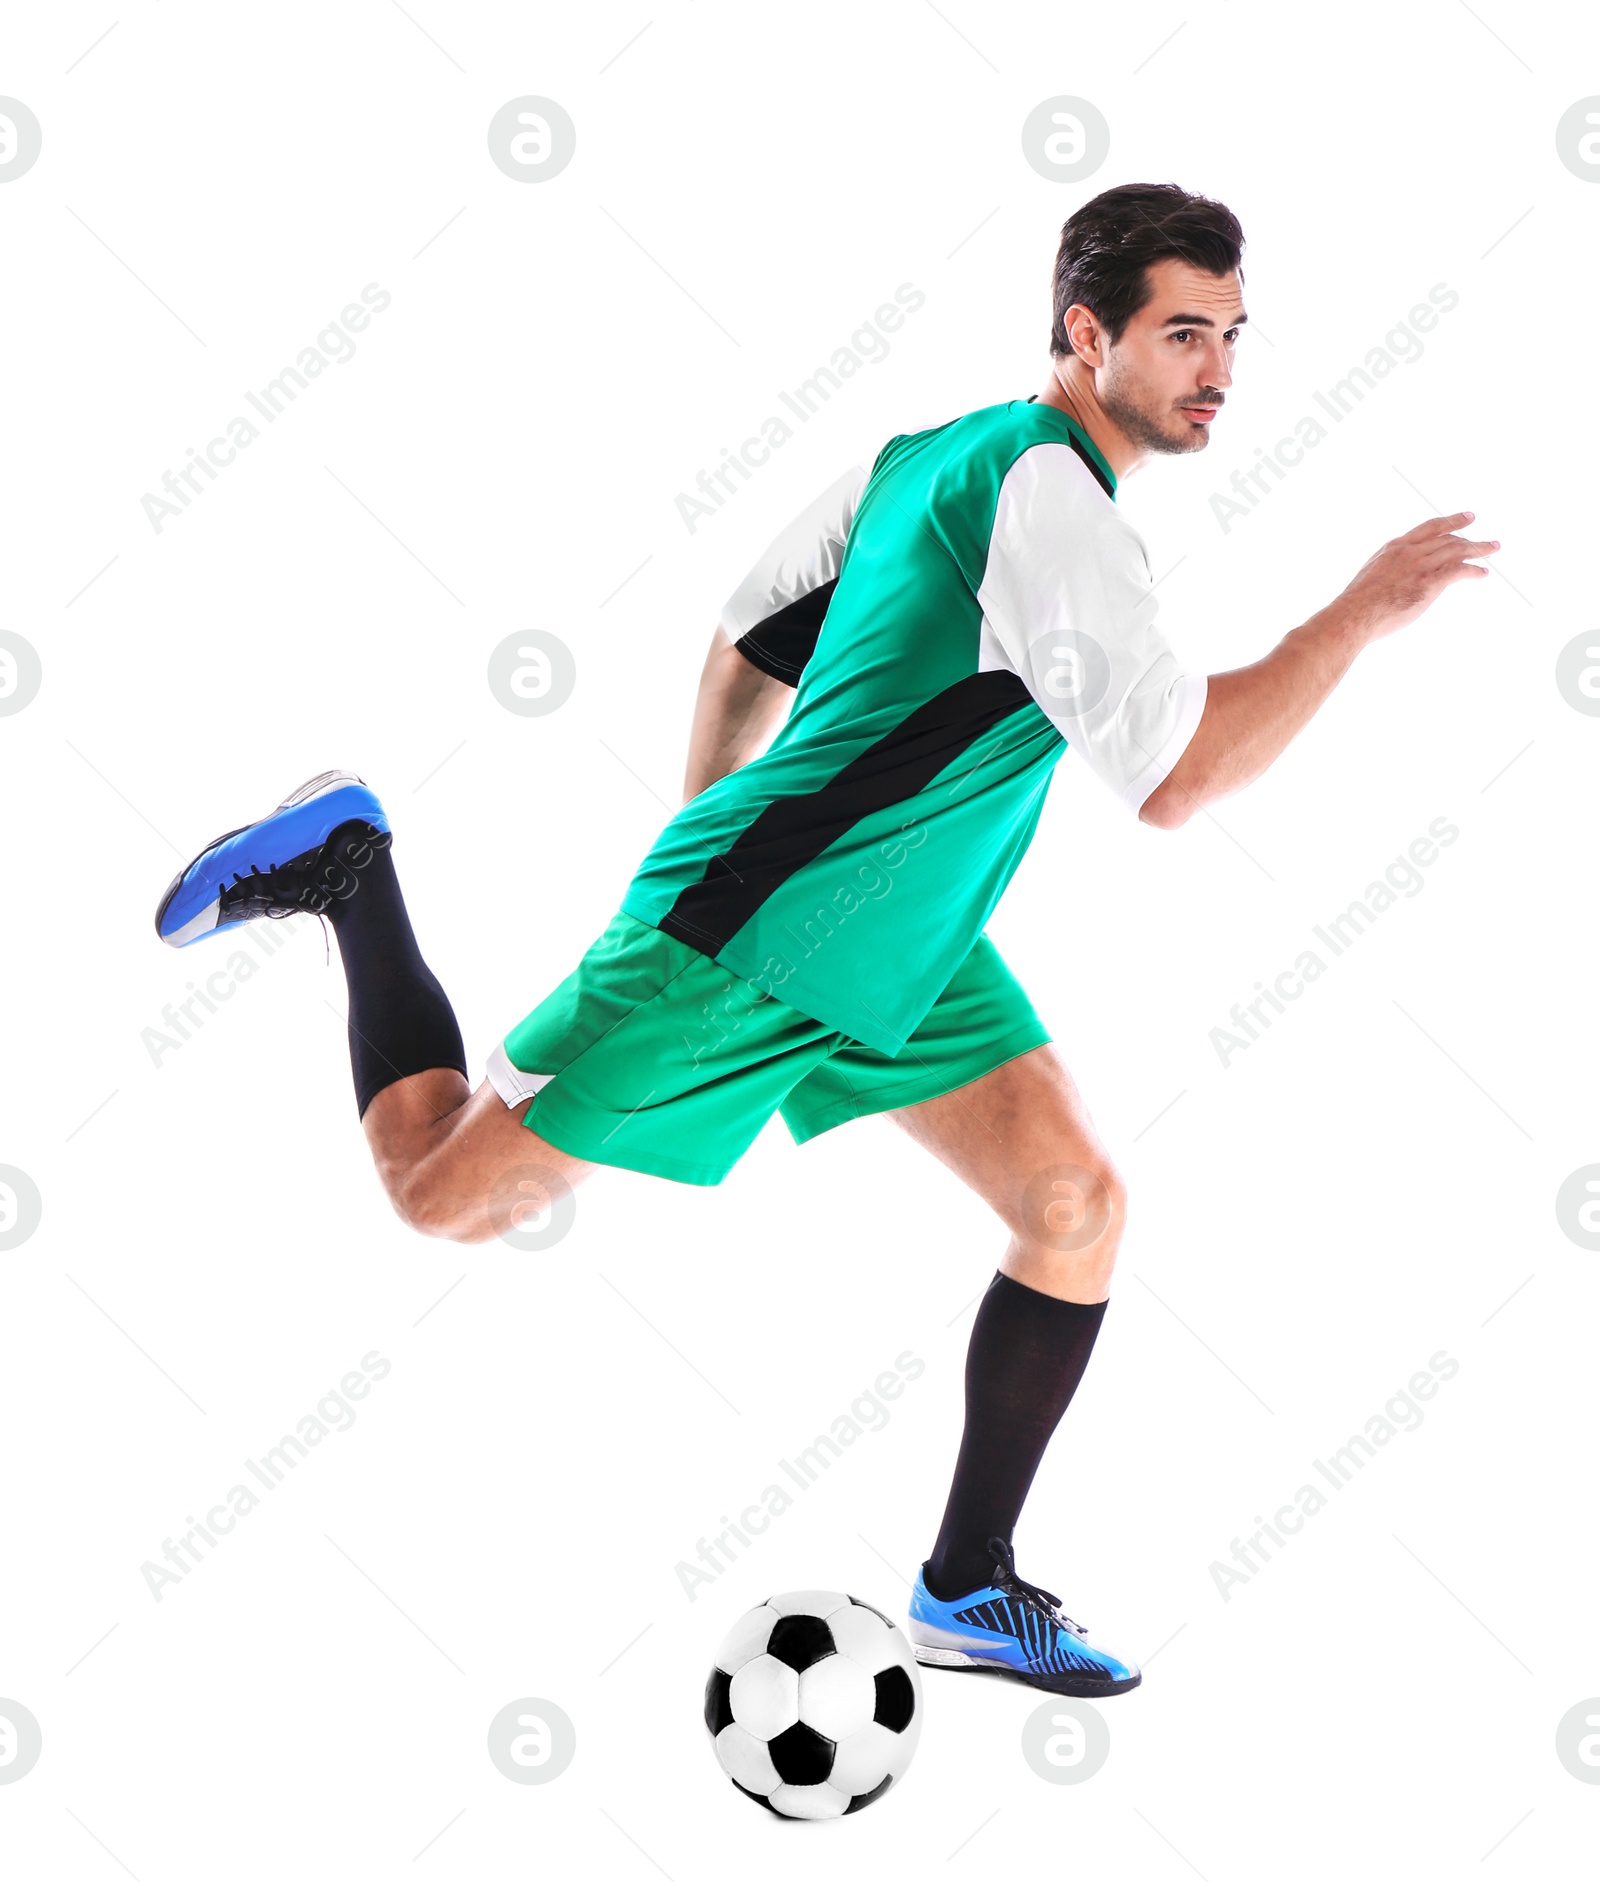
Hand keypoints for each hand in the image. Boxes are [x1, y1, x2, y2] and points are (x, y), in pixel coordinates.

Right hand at [1338, 513, 1499, 642]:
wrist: (1354, 615)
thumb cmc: (1359, 603)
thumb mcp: (1373, 575)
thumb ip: (1390, 570)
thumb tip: (1399, 579)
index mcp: (1395, 548)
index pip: (1429, 528)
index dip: (1451, 521)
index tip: (1466, 518)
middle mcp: (1410, 552)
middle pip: (1448, 537)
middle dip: (1470, 537)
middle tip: (1487, 541)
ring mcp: (1420, 566)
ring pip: (1457, 550)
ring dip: (1478, 549)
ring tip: (1493, 550)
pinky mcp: (1428, 583)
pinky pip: (1458, 570)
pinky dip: (1473, 570)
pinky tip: (1482, 573)